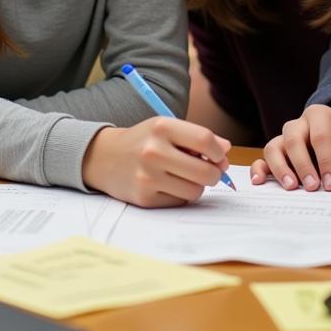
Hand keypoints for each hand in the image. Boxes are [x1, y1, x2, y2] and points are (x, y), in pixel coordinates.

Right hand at [82, 118, 230, 206]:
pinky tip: (168, 185)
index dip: (219, 151)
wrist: (104, 157)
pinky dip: (180, 195)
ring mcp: (148, 177)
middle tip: (208, 170)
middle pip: (206, 172)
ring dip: (197, 186)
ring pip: (195, 191)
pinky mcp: (145, 198)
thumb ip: (197, 137)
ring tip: (184, 176)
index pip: (205, 140)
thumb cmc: (143, 140)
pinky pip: (180, 202)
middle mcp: (154, 151)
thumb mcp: (166, 128)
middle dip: (214, 174)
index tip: (218, 155)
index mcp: (162, 127)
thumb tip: (226, 150)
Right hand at [250, 104, 330, 191]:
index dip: (326, 160)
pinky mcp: (275, 153)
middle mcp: (298, 124)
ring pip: (273, 147)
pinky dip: (258, 169)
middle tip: (313, 187)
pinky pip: (261, 158)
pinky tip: (260, 181)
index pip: (321, 136)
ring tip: (292, 187)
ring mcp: (283, 138)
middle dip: (302, 164)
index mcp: (320, 115)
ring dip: (280, 168)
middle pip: (293, 139)